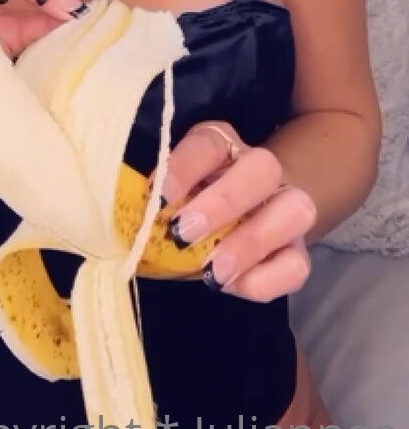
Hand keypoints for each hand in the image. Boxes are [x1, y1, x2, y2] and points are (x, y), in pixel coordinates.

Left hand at [160, 120, 316, 300]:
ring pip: (296, 209)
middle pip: (263, 167)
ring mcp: (286, 209)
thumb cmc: (183, 209)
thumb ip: (153, 205)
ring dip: (252, 242)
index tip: (159, 197)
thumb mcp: (165, 200)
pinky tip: (232, 285)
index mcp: (220, 148)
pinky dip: (266, 279)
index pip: (209, 143)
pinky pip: (298, 263)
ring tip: (212, 271)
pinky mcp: (295, 251)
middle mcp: (258, 171)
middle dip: (224, 202)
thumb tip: (130, 223)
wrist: (221, 229)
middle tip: (183, 234)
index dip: (184, 167)